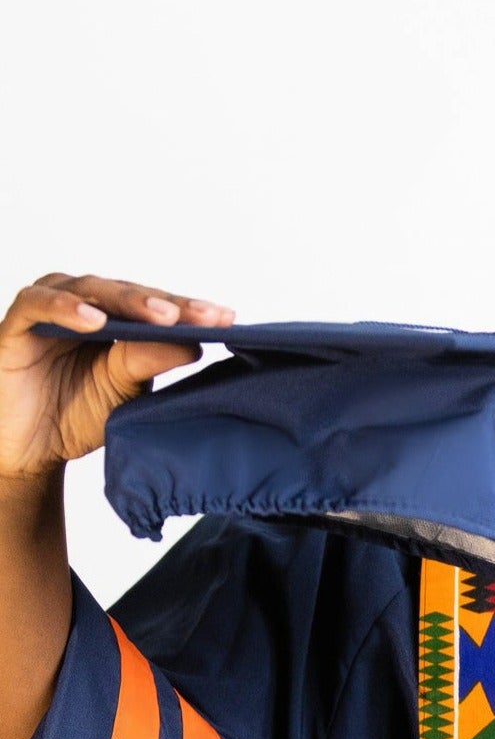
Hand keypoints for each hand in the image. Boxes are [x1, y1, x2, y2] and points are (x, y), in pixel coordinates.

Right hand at [0, 273, 234, 481]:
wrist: (30, 449)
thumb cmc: (76, 414)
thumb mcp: (123, 392)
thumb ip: (149, 364)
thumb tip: (194, 345)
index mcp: (117, 320)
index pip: (158, 307)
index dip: (191, 311)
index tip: (229, 319)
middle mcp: (86, 304)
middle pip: (131, 294)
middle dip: (170, 304)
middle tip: (204, 316)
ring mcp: (51, 308)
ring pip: (92, 289)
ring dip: (128, 301)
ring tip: (162, 315)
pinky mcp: (18, 322)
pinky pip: (40, 304)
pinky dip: (68, 309)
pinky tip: (95, 320)